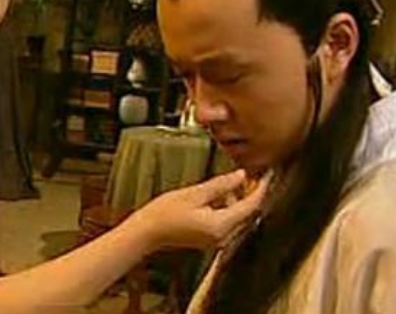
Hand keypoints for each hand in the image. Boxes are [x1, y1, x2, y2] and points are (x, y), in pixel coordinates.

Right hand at [130, 169, 269, 251]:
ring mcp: (217, 240)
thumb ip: (221, 185)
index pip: (251, 206)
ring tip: (234, 181)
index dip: (261, 188)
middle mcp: (223, 237)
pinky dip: (229, 207)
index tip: (267, 173)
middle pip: (248, 214)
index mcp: (222, 225)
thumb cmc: (164, 213)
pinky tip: (220, 194)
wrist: (146, 232)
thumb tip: (241, 176)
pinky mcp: (210, 239)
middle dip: (251, 193)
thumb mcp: (194, 193)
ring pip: (238, 217)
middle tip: (253, 173)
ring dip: (239, 200)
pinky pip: (228, 222)